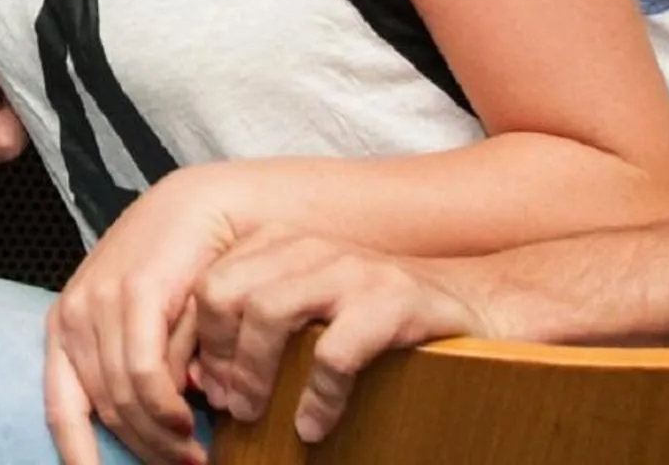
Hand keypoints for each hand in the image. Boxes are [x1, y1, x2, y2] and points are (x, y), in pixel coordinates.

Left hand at [45, 167, 239, 464]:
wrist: (201, 209)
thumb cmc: (178, 273)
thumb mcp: (148, 329)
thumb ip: (139, 373)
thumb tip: (155, 433)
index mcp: (65, 328)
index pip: (62, 412)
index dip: (78, 458)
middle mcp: (73, 317)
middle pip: (104, 412)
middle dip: (146, 451)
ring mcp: (98, 302)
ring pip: (123, 398)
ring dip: (161, 438)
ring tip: (194, 455)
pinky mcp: (133, 293)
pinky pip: (144, 372)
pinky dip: (165, 406)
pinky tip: (188, 420)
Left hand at [189, 228, 489, 443]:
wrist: (470, 302)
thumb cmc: (376, 317)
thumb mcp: (310, 306)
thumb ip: (260, 322)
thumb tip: (202, 375)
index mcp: (280, 243)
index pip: (210, 282)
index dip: (197, 340)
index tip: (203, 385)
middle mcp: (309, 247)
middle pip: (227, 292)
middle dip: (218, 355)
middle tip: (229, 404)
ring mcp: (351, 269)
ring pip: (270, 312)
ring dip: (254, 373)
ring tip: (255, 415)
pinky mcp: (392, 301)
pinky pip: (334, 351)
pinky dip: (316, 396)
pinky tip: (312, 425)